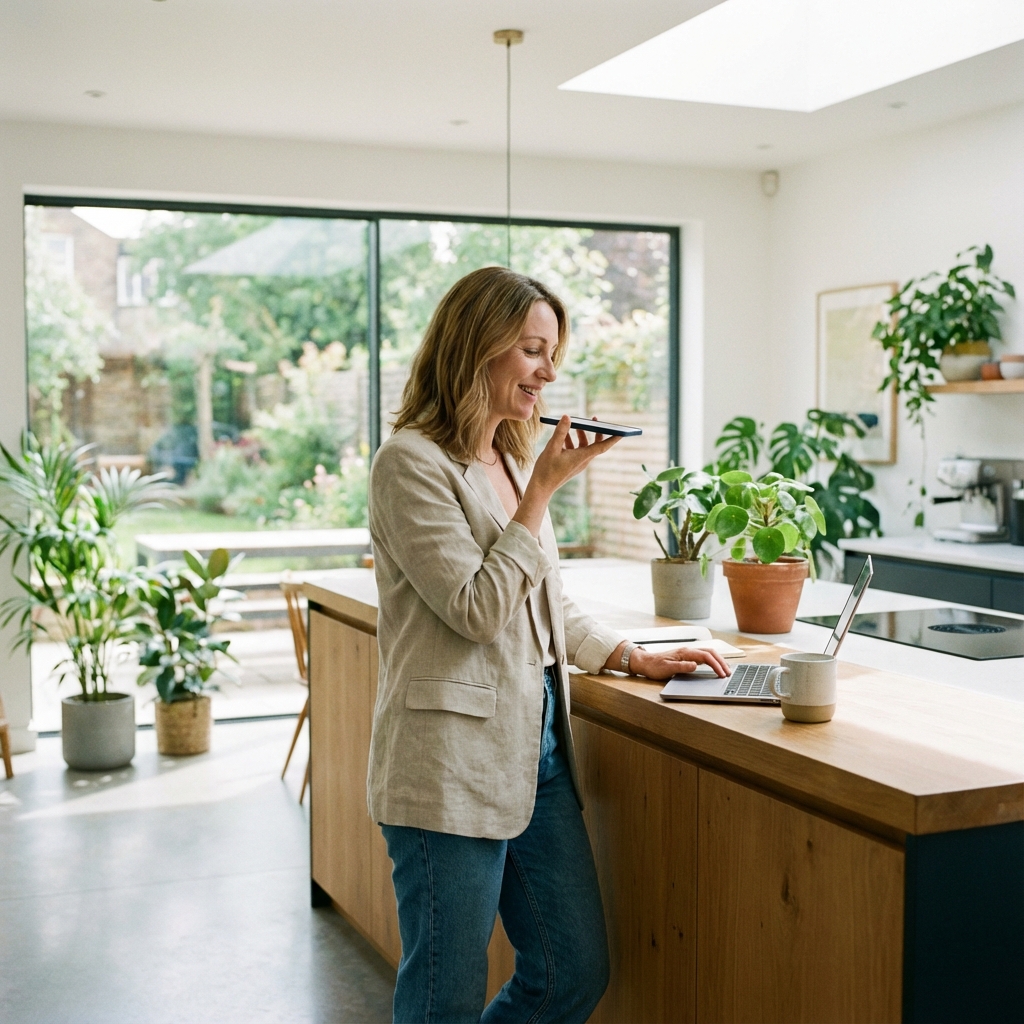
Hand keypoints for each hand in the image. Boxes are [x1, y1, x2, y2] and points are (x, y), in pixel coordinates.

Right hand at [512, 416, 620, 536]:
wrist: (540, 487)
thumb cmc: (546, 469)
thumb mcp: (552, 447)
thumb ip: (560, 431)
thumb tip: (567, 417)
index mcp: (582, 457)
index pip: (602, 446)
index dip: (613, 438)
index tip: (623, 432)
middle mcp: (582, 461)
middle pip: (594, 444)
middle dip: (595, 431)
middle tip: (594, 418)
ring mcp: (577, 463)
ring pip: (583, 446)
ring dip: (579, 435)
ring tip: (572, 424)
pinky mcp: (570, 465)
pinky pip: (575, 450)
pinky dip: (571, 442)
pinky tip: (562, 436)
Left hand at [629, 645, 730, 680]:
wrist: (644, 662)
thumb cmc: (654, 666)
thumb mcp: (667, 668)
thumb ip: (682, 667)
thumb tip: (695, 665)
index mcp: (684, 652)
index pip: (706, 656)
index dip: (716, 665)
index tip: (722, 674)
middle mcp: (687, 651)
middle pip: (710, 653)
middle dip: (721, 662)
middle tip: (728, 673)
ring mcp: (687, 653)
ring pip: (707, 653)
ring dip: (718, 661)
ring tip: (725, 670)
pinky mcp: (686, 657)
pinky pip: (703, 657)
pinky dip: (712, 661)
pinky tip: (714, 667)